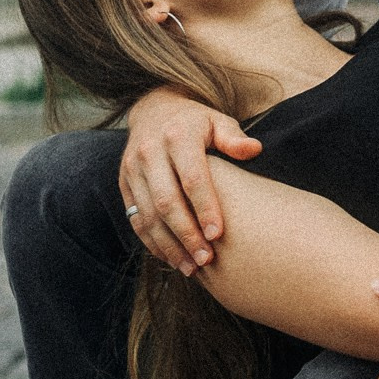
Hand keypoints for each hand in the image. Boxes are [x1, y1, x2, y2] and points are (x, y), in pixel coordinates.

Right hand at [121, 88, 261, 274]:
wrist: (155, 110)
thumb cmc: (197, 122)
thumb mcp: (218, 121)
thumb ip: (234, 137)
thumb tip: (254, 149)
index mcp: (177, 137)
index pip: (192, 178)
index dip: (205, 208)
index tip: (219, 235)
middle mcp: (149, 153)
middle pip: (166, 201)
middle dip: (186, 234)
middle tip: (206, 260)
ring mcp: (132, 169)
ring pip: (147, 215)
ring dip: (168, 245)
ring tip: (191, 268)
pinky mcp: (124, 183)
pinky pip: (135, 218)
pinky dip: (151, 242)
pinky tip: (171, 259)